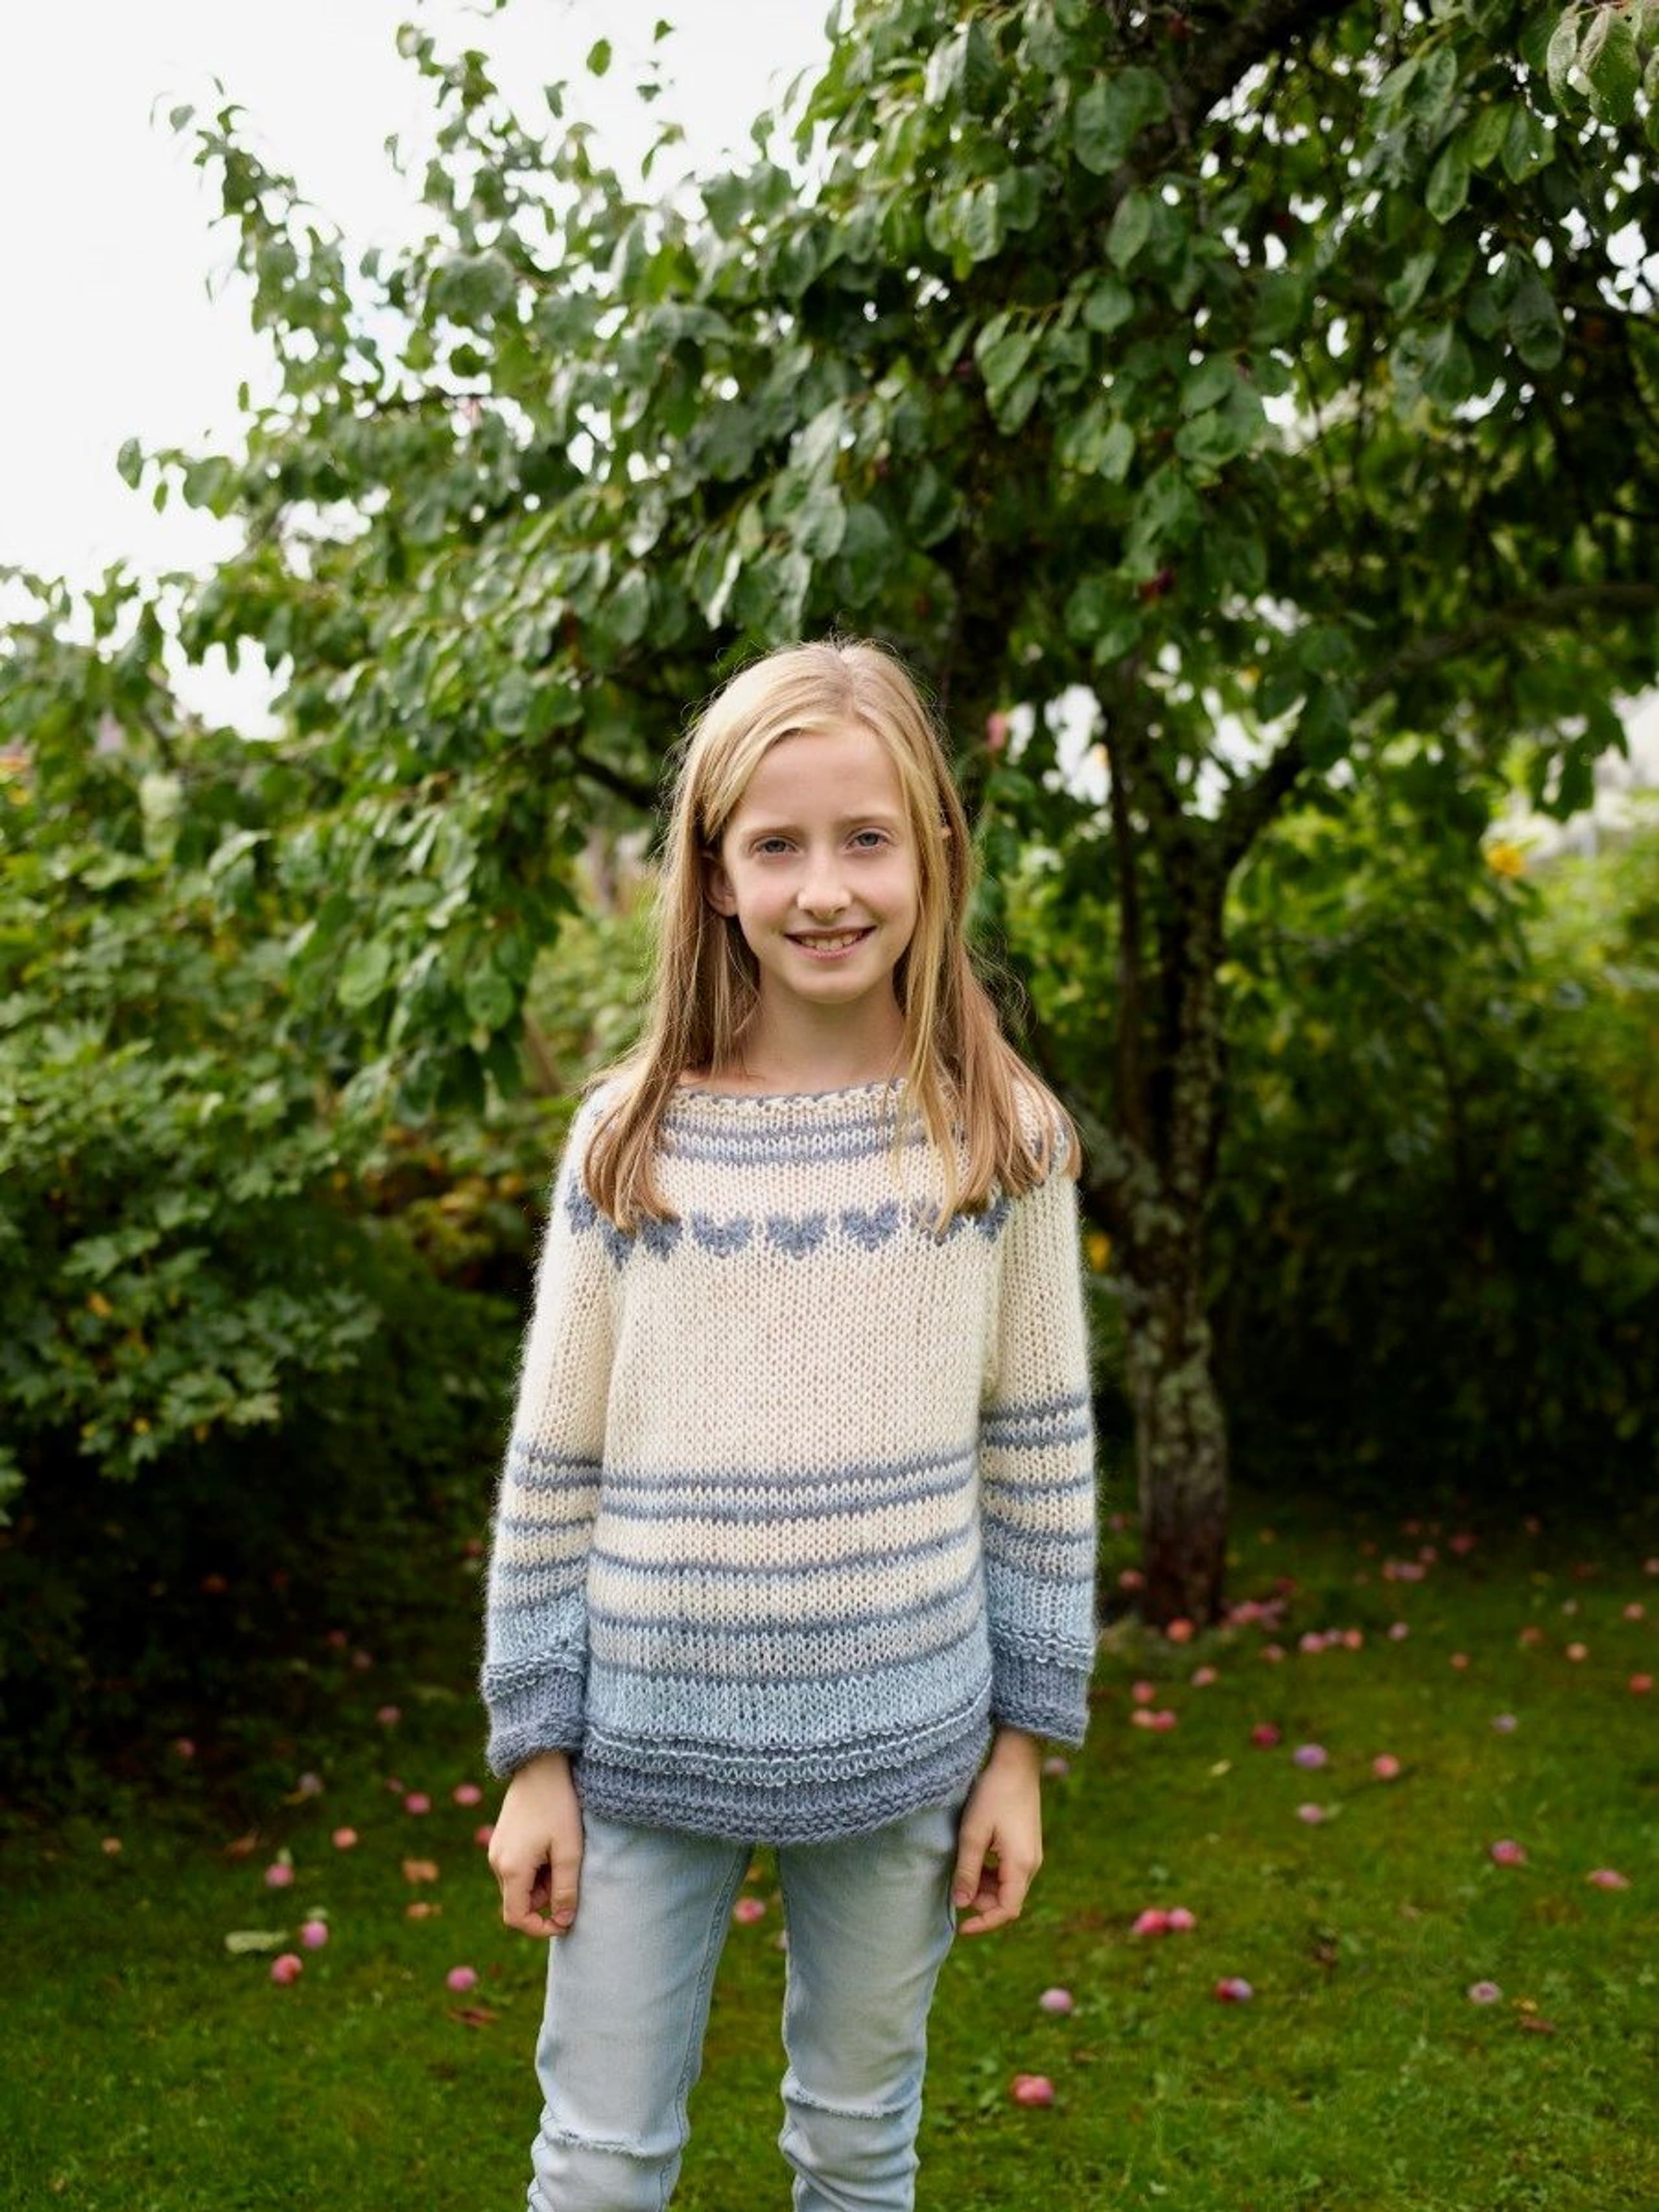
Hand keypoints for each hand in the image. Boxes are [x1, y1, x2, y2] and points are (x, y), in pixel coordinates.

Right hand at [488, 1750, 583, 1937]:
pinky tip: (550, 1841)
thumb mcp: (569, 1851)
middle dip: (546, 1897)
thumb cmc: (559, 1806)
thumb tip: (563, 1920)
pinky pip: (517, 1867)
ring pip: (520, 1884)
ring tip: (561, 1850)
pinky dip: (535, 1866)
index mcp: (511, 1869)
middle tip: (568, 1868)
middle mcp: (497, 1862)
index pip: (516, 1918)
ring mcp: (496, 1850)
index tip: (565, 1921)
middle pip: (520, 1900)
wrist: (541, 1765)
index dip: (540, 1928)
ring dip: (542, 1879)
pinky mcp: (501, 1839)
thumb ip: (565, 1890)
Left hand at [951, 1728, 1043, 1936]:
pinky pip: (1009, 1871)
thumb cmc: (993, 1795)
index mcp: (1021, 1865)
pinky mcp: (1026, 1845)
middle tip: (957, 1885)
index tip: (961, 1929)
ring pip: (1007, 1886)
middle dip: (981, 1901)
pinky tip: (975, 1855)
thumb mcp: (974, 1833)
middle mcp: (1032, 1864)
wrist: (1016, 1762)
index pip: (1007, 1911)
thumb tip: (961, 1905)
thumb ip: (968, 1871)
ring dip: (985, 1886)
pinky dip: (991, 1872)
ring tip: (963, 1866)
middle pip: (1007, 1900)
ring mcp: (1031, 1854)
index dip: (984, 1924)